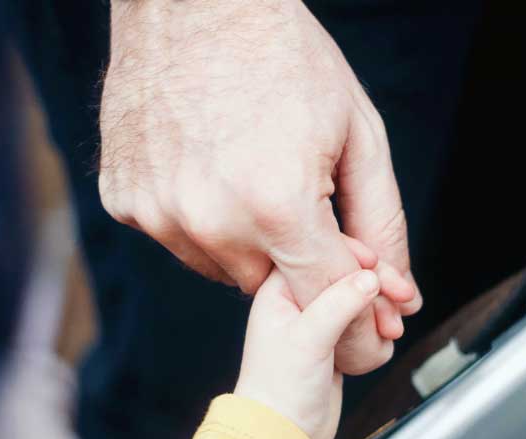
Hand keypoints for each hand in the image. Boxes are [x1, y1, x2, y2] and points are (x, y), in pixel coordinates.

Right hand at [99, 0, 421, 373]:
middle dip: (296, 256)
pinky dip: (199, 219)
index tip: (364, 282)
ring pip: (222, 269)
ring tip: (251, 173)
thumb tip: (401, 295)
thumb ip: (381, 221)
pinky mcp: (124, 200)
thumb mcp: (357, 134)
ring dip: (245, 241)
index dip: (353, 294)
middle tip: (301, 195)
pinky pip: (177, 238)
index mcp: (277, 204)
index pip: (325, 295)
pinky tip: (208, 166)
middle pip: (272, 288)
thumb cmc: (285, 56)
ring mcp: (158, 212)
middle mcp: (210, 220)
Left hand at [235, 267, 384, 438]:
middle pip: (344, 272)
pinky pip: (363, 322)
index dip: (352, 253)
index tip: (378, 265)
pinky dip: (379, 327)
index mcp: (278, 291)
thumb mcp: (309, 337)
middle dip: (376, 283)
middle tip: (401, 296)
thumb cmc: (278, 390)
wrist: (283, 436)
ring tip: (394, 325)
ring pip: (357, 297)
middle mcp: (296, 302)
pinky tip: (386, 337)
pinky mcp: (333, 342)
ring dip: (381, 307)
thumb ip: (340, 301)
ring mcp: (316, 322)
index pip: (317, 250)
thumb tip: (370, 275)